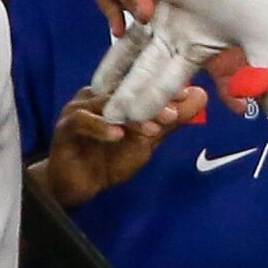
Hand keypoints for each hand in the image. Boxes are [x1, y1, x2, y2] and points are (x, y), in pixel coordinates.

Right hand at [35, 83, 206, 209]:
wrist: (79, 186)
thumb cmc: (111, 160)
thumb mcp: (147, 141)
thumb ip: (170, 120)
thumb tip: (201, 95)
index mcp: (116, 92)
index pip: (140, 80)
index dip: (163, 85)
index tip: (186, 94)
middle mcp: (98, 94)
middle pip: (125, 89)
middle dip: (151, 100)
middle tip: (172, 113)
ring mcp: (80, 108)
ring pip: (107, 104)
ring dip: (131, 116)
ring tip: (153, 129)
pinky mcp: (65, 126)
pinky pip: (83, 121)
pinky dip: (101, 127)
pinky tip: (118, 135)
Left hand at [92, 0, 267, 127]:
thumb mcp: (265, 47)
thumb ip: (263, 83)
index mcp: (196, 50)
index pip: (169, 85)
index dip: (153, 106)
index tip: (135, 128)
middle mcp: (175, 35)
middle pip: (145, 72)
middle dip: (128, 96)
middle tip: (107, 119)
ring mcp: (160, 12)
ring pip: (132, 47)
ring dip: (116, 70)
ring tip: (95, 92)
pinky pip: (128, 13)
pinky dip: (115, 30)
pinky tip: (101, 40)